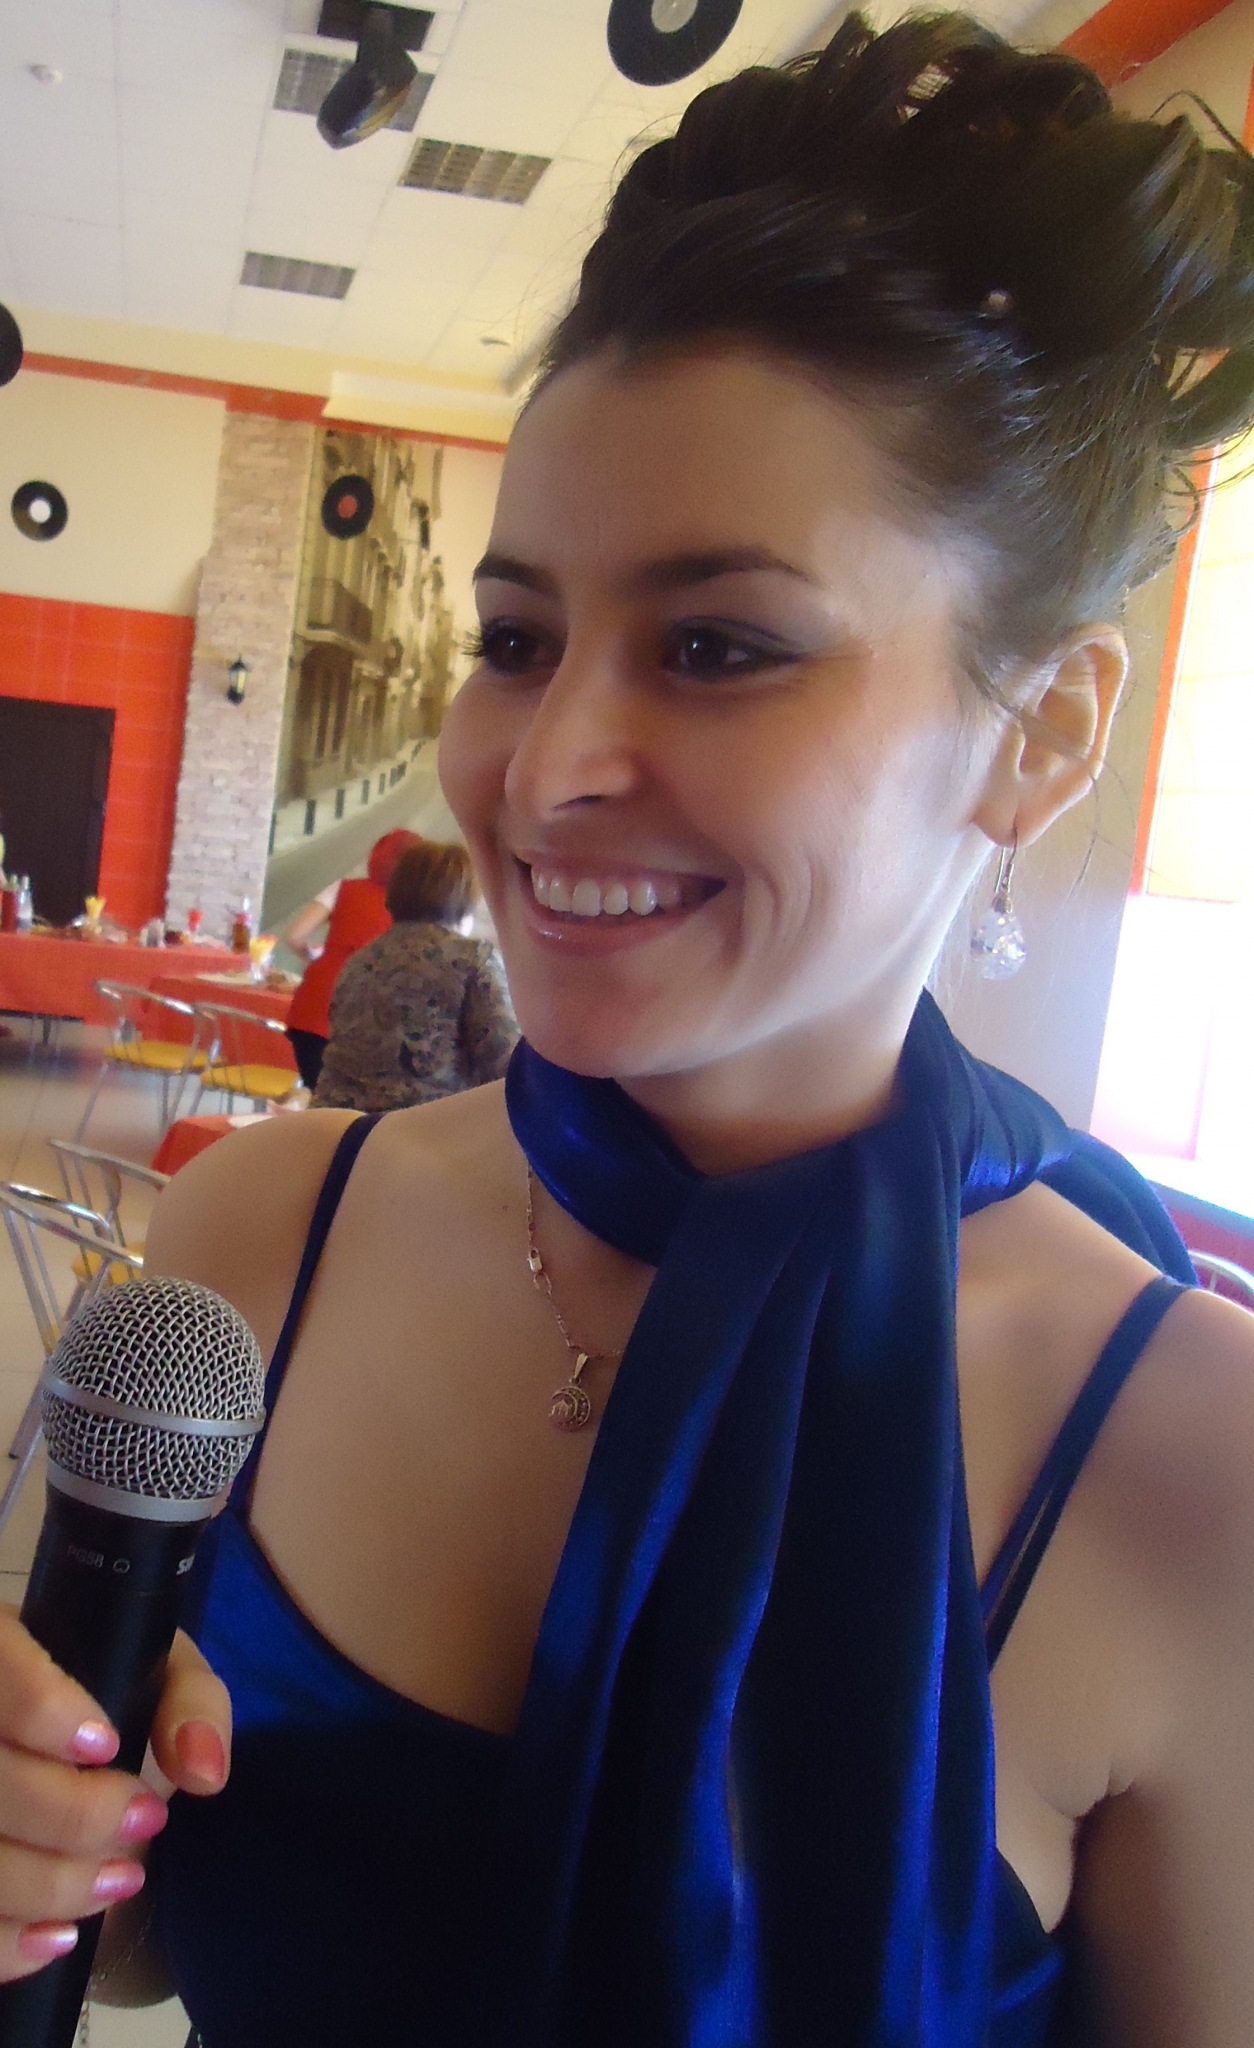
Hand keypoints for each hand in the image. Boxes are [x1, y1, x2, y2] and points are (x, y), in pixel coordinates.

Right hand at [0, 1609, 230, 1982]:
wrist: (66, 1759)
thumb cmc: (117, 1701)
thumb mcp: (162, 1677)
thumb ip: (192, 1703)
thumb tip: (204, 1772)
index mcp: (2, 1648)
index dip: (42, 1709)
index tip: (105, 1745)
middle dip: (73, 1815)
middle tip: (144, 1819)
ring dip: (51, 1884)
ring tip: (120, 1878)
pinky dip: (10, 1941)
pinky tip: (58, 1934)